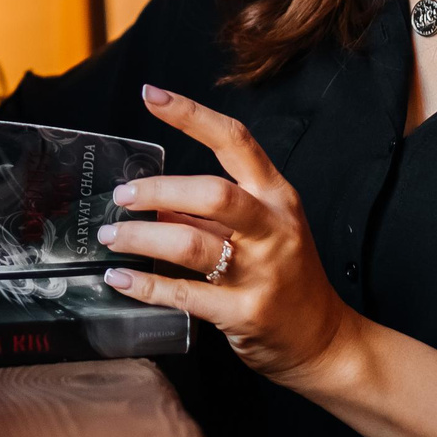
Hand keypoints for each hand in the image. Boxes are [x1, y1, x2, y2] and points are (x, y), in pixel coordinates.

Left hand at [100, 84, 359, 385]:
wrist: (325, 340)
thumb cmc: (287, 278)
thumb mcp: (263, 232)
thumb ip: (212, 213)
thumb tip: (153, 199)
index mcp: (277, 197)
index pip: (235, 141)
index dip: (191, 115)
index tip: (151, 96)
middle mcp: (273, 229)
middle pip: (212, 193)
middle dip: (157, 191)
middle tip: (122, 197)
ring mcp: (262, 272)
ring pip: (190, 244)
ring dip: (140, 238)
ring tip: (111, 239)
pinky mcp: (245, 312)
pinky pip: (184, 294)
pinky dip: (144, 286)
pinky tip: (120, 279)